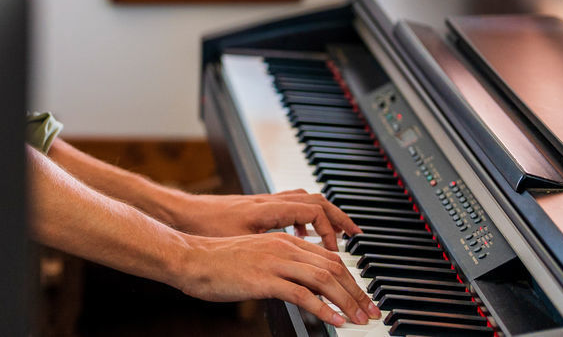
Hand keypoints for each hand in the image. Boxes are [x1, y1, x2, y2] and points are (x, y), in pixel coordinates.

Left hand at [166, 189, 361, 251]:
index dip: (331, 228)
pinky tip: (304, 236)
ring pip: (303, 200)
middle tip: (356, 236)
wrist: (181, 214)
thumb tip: (293, 271)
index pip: (313, 210)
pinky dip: (304, 217)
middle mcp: (268, 202)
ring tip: (338, 235)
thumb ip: (269, 254)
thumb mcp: (239, 244)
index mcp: (268, 209)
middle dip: (339, 217)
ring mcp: (263, 203)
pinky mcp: (257, 209)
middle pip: (315, 200)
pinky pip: (290, 206)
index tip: (338, 250)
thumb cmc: (204, 227)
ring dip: (324, 216)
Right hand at [170, 232, 380, 326]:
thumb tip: (303, 288)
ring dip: (348, 301)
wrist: (190, 259)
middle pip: (334, 267)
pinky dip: (323, 309)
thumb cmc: (217, 262)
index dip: (352, 280)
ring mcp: (274, 261)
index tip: (363, 299)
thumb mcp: (256, 259)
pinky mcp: (264, 279)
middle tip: (372, 313)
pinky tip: (335, 321)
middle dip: (358, 292)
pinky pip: (302, 294)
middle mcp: (284, 247)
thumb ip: (281, 267)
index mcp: (284, 241)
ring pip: (324, 278)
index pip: (330, 258)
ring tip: (360, 319)